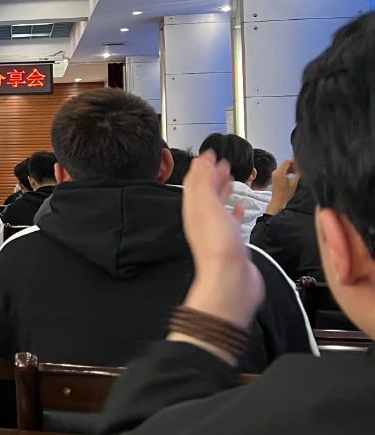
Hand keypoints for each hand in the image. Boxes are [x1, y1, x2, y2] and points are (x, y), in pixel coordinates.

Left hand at [180, 152, 263, 331]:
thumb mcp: (208, 208)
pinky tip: (239, 208)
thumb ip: (204, 185)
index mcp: (195, 211)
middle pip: (205, 192)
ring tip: (229, 178)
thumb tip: (202, 163)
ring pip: (218, 205)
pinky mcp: (232, 243)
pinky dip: (234, 212)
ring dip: (223, 190)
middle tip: (221, 163)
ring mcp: (217, 232)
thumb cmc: (218, 248)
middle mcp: (203, 220)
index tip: (209, 153)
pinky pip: (232, 222)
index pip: (194, 183)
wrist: (231, 282)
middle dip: (212, 176)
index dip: (201, 167)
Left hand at [265, 158, 299, 215]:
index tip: (301, 164)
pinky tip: (293, 176)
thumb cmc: (286, 194)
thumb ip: (298, 173)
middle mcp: (275, 172)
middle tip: (300, 170)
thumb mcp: (295, 182)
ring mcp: (274, 174)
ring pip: (284, 167)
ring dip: (291, 169)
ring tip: (298, 174)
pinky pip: (282, 171)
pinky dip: (288, 172)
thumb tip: (302, 167)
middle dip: (294, 166)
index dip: (295, 161)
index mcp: (279, 172)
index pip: (287, 161)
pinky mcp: (275, 177)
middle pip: (286, 164)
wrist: (279, 201)